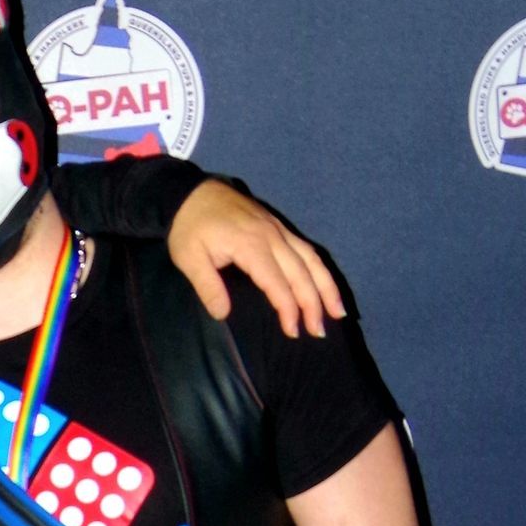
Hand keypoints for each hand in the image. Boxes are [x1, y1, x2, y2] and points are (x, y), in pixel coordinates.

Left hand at [168, 184, 345, 339]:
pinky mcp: (277, 226)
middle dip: (314, 304)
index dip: (288, 309)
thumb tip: (223, 314)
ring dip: (326, 286)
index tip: (293, 331)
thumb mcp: (189, 259)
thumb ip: (207, 287)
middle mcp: (272, 236)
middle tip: (318, 332)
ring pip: (311, 258)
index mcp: (251, 245)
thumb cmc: (189, 227)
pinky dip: (319, 269)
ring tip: (337, 312)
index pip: (278, 283)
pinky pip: (306, 249)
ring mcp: (277, 229)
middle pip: (302, 272)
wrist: (191, 192)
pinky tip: (325, 285)